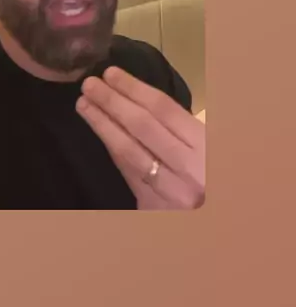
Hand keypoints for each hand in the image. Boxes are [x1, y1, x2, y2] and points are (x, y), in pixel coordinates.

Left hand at [76, 67, 204, 209]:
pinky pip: (128, 173)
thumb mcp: (215, 147)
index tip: (111, 73)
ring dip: (103, 125)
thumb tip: (146, 100)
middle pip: (141, 127)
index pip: (163, 110)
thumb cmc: (218, 178)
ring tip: (84, 103)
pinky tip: (100, 133)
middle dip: (112, 102)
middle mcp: (188, 171)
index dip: (134, 89)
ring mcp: (169, 193)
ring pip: (128, 153)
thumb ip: (186, 128)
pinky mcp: (153, 210)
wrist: (222, 232)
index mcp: (206, 148)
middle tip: (89, 83)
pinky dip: (113, 150)